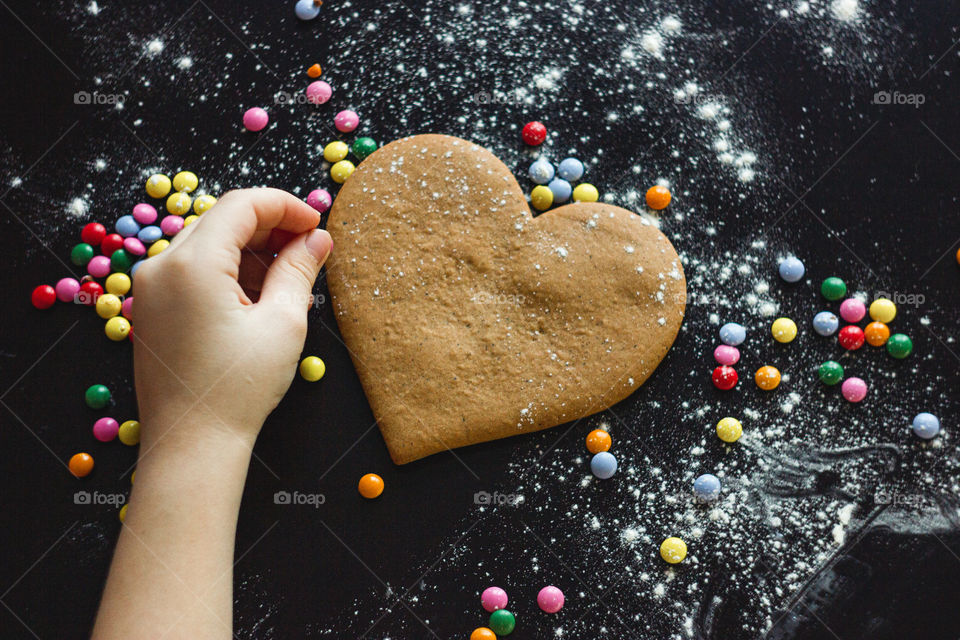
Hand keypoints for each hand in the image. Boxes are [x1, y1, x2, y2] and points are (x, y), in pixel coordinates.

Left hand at [131, 188, 331, 451]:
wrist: (192, 444)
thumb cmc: (237, 390)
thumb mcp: (281, 323)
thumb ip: (299, 270)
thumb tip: (318, 239)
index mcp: (192, 264)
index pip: (242, 205)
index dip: (286, 206)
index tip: (316, 223)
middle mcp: (161, 266)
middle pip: (222, 219)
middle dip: (270, 226)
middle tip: (309, 248)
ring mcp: (150, 286)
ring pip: (208, 242)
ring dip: (250, 248)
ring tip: (287, 277)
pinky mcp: (151, 306)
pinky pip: (193, 268)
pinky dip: (228, 269)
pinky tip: (258, 294)